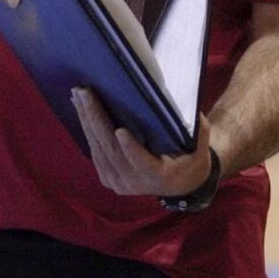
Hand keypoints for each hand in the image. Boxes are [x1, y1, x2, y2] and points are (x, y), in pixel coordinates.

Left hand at [73, 87, 215, 196]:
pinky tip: (82, 111)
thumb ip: (197, 130)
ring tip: (79, 96)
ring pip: (98, 150)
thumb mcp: (199, 146)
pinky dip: (87, 130)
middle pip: (112, 151)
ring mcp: (119, 183)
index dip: (131, 149)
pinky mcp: (108, 178)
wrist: (180, 184)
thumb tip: (187, 107)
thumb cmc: (191, 158)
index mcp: (160, 175)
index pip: (143, 163)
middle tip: (86, 93)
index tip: (120, 131)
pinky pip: (95, 153)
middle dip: (96, 119)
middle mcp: (136, 183)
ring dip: (86, 121)